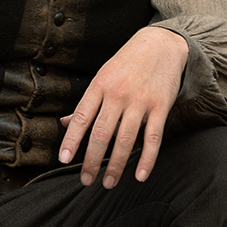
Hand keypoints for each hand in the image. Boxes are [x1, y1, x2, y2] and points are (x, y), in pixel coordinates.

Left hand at [59, 26, 189, 188]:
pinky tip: (141, 175)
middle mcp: (118, 94)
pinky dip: (147, 159)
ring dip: (116, 165)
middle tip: (86, 180)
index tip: (64, 159)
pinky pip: (153, 137)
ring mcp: (140, 100)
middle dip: (92, 160)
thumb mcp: (103, 76)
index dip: (71, 140)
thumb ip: (87, 103)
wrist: (162, 44)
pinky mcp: (161, 106)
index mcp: (100, 85)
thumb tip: (66, 124)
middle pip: (101, 133)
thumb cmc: (128, 62)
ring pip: (125, 139)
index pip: (82, 117)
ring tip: (109, 182)